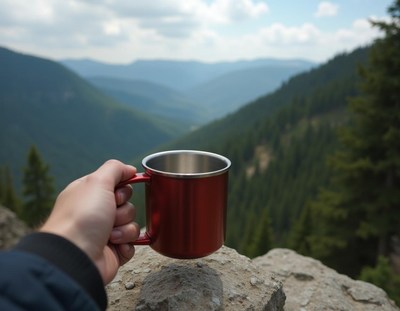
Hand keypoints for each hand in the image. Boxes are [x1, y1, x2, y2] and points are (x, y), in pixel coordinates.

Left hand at [40, 160, 139, 283]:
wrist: (75, 256)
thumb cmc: (82, 217)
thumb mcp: (97, 182)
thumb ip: (115, 169)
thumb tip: (130, 169)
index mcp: (89, 195)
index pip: (117, 185)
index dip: (122, 189)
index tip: (116, 195)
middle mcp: (96, 213)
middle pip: (127, 205)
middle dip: (123, 210)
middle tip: (110, 215)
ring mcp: (104, 233)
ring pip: (131, 224)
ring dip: (124, 229)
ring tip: (109, 236)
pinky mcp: (112, 252)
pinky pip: (132, 243)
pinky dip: (126, 245)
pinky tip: (114, 247)